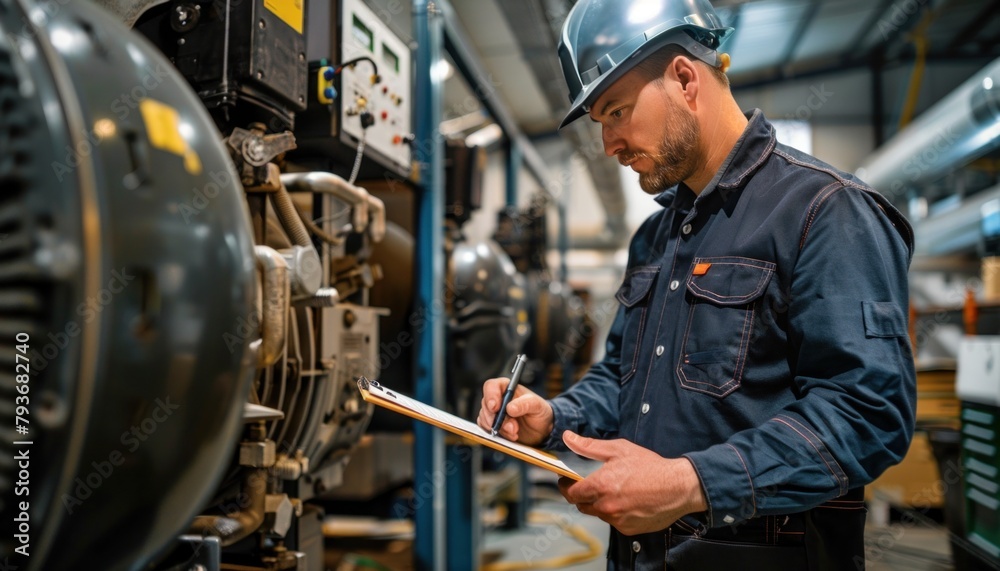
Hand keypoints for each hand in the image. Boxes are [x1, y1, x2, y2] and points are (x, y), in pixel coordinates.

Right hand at [476, 377, 553, 445]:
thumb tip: (510, 408)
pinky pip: (486, 428)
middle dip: (497, 418)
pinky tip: (510, 435)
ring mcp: (495, 412)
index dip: (490, 396)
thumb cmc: (540, 412)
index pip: (492, 386)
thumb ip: (525, 404)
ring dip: (499, 428)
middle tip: (512, 427)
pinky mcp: (494, 424)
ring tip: (515, 432)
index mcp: (508, 388)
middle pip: (486, 404)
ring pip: (485, 418)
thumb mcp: (538, 405)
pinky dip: (497, 434)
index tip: (495, 408)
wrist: (542, 430)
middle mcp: (499, 398)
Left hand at [557, 431, 707, 535]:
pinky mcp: (628, 529)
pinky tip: (626, 500)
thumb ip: (589, 446)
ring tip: (613, 490)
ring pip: (598, 514)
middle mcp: (606, 506)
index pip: (570, 493)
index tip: (566, 480)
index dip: (566, 486)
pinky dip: (615, 512)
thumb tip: (568, 438)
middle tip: (589, 484)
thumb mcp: (619, 449)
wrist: (678, 487)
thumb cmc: (650, 467)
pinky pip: (614, 521)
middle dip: (581, 495)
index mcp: (601, 486)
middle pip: (581, 505)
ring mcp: (617, 520)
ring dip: (599, 504)